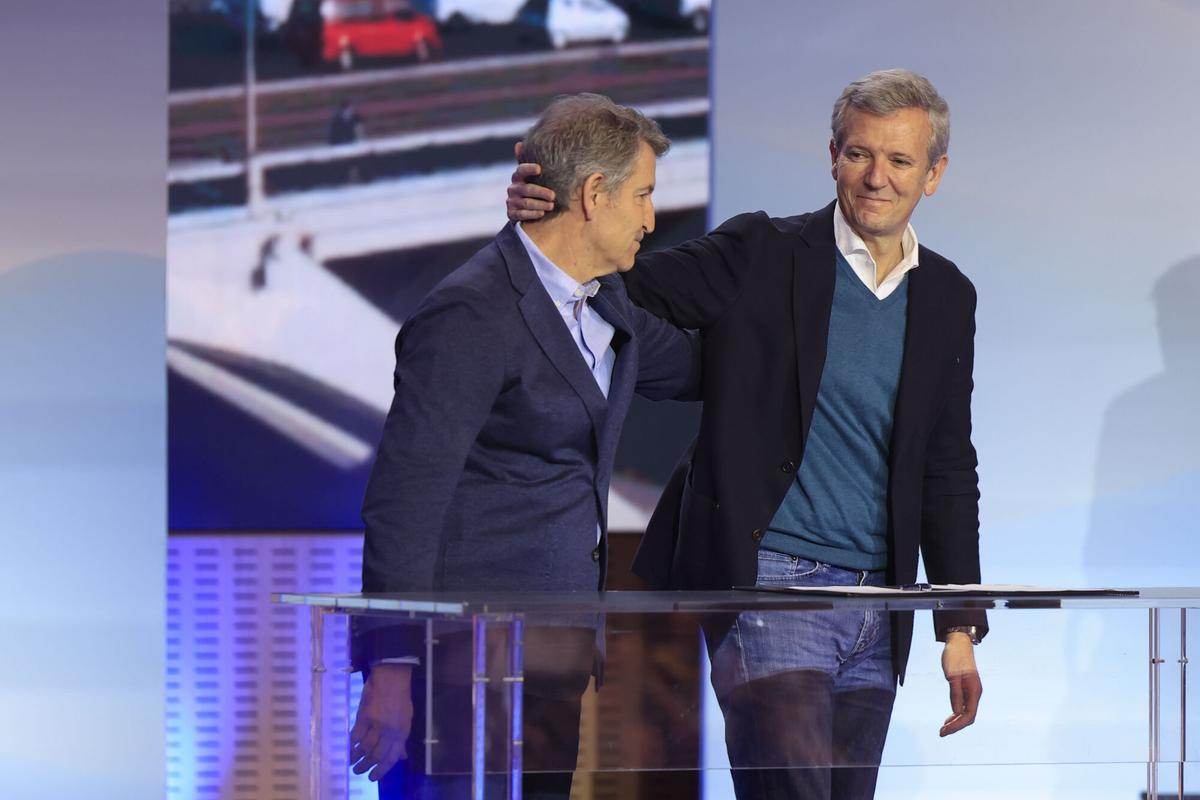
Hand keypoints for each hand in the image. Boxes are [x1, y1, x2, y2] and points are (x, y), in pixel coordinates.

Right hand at [350, 663, 413, 780]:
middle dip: (366, 766)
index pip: (392, 758)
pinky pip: (355, 735)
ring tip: (351, 762)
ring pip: (364, 747)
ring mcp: (376, 724)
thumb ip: (402, 739)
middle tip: (358, 771)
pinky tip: (348, 747)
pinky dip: (351, 744)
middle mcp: (390, 731)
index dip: (382, 770)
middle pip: (376, 755)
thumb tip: (401, 756)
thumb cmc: (401, 697)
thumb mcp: (407, 719)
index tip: (373, 778)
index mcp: (402, 732)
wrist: (392, 677)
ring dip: (356, 757)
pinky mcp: (364, 716)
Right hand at [506, 141, 554, 221]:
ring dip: (539, 204)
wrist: (522, 210)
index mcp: (518, 177)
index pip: (520, 170)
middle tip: (553, 196)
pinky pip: (521, 214)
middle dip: (541, 192)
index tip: (539, 169)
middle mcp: (512, 188)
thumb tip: (519, 143)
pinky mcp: (511, 213)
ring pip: (525, 203)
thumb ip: (530, 163)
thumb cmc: (532, 189)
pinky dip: (532, 214)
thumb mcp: (533, 177)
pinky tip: (542, 213)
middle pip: (526, 189)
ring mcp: (511, 201)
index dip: (528, 168)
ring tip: (551, 206)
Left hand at [938, 632, 980, 736]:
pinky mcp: (966, 688)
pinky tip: (949, 718)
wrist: (958, 643)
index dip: (957, 725)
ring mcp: (971, 691)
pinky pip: (963, 706)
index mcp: (974, 690)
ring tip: (943, 728)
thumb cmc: (955, 657)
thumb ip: (955, 693)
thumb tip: (956, 712)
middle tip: (941, 732)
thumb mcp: (952, 675)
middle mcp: (975, 693)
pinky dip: (956, 714)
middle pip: (968, 717)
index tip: (944, 730)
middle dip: (956, 726)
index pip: (968, 714)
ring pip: (966, 713)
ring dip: (956, 722)